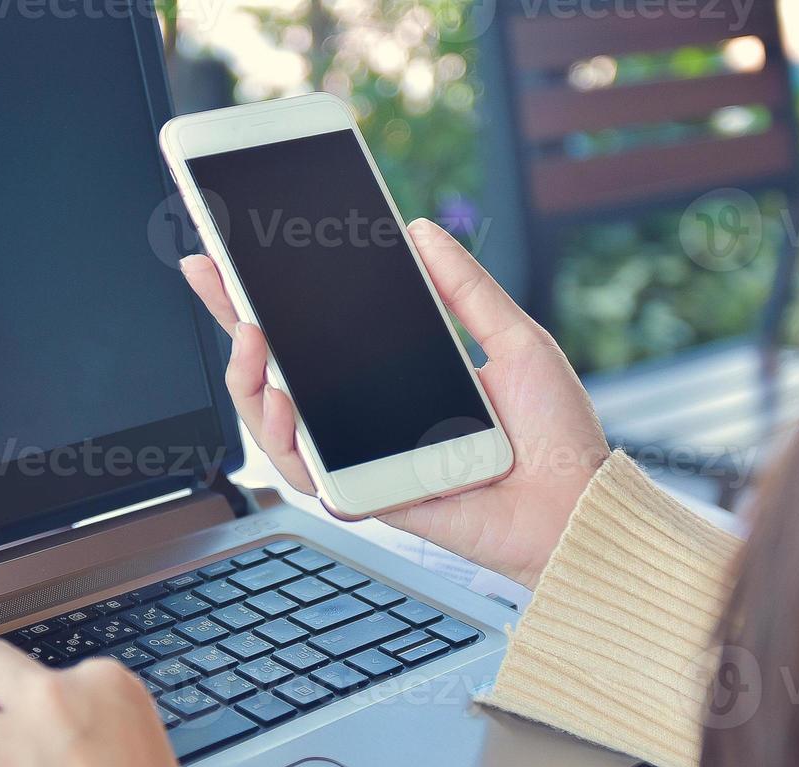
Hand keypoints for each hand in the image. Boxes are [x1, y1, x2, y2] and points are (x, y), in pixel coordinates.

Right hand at [181, 218, 608, 589]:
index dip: (261, 299)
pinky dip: (287, 446)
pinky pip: (308, 477)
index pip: (312, 333)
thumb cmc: (556, 435)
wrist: (578, 504)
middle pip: (274, 375)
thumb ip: (465, 289)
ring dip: (250, 385)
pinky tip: (287, 410)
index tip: (225, 258)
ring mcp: (361, 457)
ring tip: (254, 344)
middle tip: (221, 283)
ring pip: (272, 426)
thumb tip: (420, 230)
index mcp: (391, 373)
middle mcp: (365, 415)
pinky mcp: (367, 497)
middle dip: (233, 326)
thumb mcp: (514, 339)